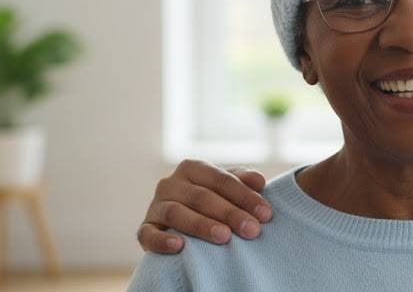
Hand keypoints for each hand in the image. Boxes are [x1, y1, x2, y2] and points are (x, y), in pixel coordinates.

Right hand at [137, 159, 271, 253]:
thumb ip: (242, 181)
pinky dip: (162, 240)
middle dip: (230, 213)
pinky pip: (148, 234)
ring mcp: (155, 206)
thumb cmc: (211, 201)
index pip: (222, 180)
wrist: (178, 223)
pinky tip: (179, 246)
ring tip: (224, 237)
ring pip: (176, 213)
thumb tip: (259, 181)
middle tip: (252, 230)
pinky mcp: (144, 229)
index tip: (266, 214)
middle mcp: (171, 183)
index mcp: (193, 167)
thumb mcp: (227, 188)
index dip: (245, 196)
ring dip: (201, 225)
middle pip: (202, 197)